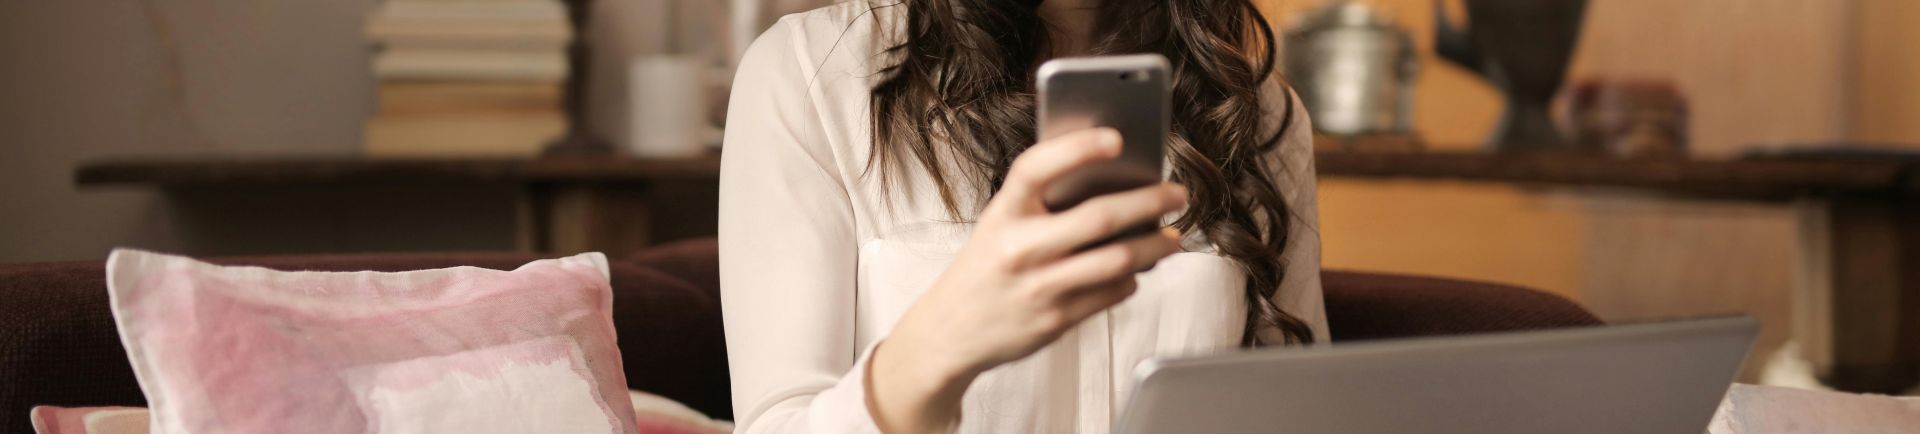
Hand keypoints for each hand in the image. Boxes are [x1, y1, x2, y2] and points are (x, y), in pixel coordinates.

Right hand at [865, 128, 1187, 432]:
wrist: (951, 331)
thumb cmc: (985, 268)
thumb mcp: (999, 224)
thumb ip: (1041, 203)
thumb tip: (1111, 181)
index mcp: (1002, 214)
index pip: (1038, 168)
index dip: (1078, 148)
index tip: (1116, 138)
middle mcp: (1019, 248)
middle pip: (1098, 218)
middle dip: (1149, 202)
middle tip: (1176, 194)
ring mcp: (1038, 287)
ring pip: (1116, 260)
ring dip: (1154, 246)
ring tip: (1171, 237)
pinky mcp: (1055, 319)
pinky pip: (1111, 293)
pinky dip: (1131, 278)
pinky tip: (1135, 270)